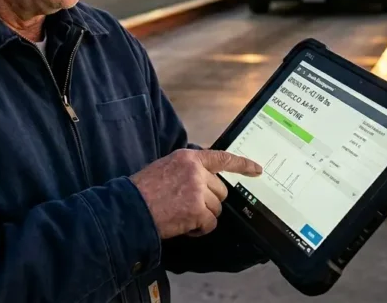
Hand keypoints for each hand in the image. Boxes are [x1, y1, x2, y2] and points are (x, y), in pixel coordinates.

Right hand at [129, 149, 261, 239]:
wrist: (130, 208)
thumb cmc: (144, 191)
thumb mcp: (166, 167)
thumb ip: (188, 170)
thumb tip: (208, 182)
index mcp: (188, 158)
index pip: (222, 158)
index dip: (242, 165)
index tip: (257, 170)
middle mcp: (195, 171)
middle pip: (220, 190)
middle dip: (209, 201)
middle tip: (187, 206)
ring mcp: (197, 190)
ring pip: (216, 209)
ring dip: (203, 216)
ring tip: (181, 215)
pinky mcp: (197, 210)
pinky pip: (210, 224)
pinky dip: (199, 229)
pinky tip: (184, 225)